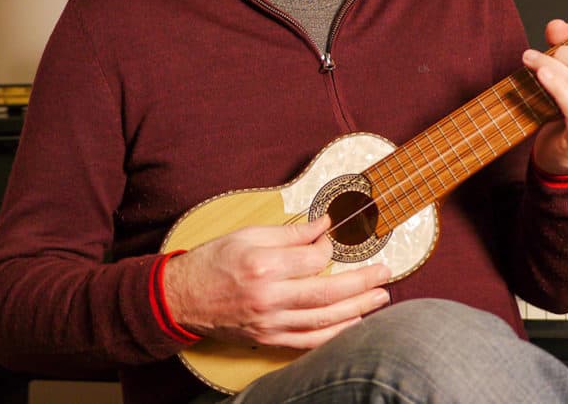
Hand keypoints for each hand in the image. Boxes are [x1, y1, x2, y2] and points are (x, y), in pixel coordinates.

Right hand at [163, 215, 390, 348]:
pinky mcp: (269, 338)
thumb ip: (291, 233)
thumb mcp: (248, 234)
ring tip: (380, 298)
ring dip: (357, 309)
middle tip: (385, 273)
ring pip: (324, 320)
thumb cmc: (214, 261)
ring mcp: (270, 323)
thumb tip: (325, 225)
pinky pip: (310, 340)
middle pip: (328, 292)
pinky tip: (354, 323)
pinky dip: (335, 333)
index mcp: (264, 265)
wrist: (182, 298)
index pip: (314, 259)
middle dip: (362, 283)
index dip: (330, 248)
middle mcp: (269, 297)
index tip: (334, 241)